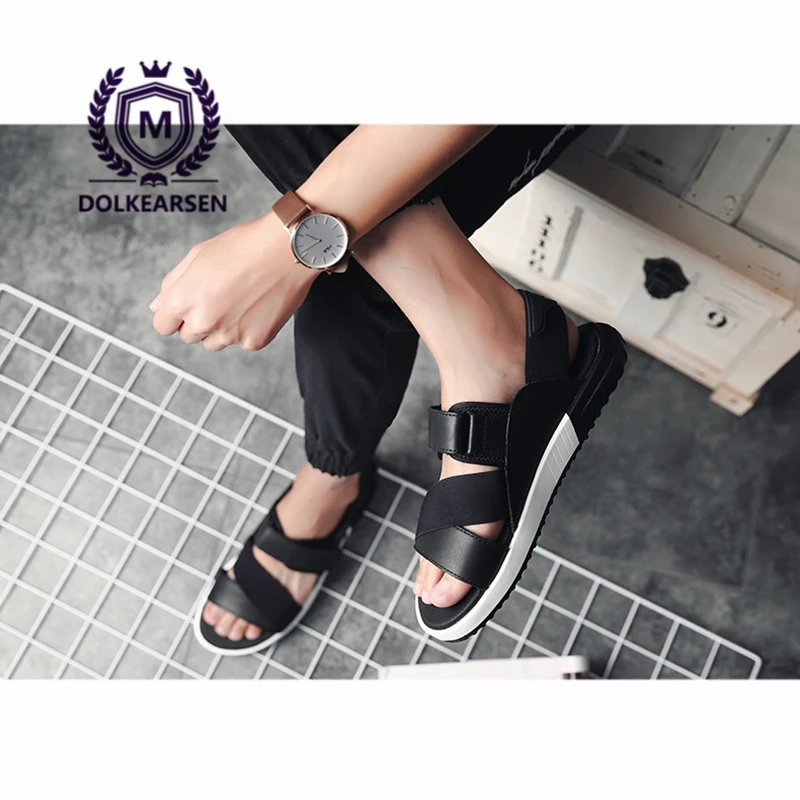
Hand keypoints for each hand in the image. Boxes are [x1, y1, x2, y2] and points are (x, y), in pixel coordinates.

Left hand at [151, 212, 317, 351]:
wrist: (286, 250)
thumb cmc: (244, 246)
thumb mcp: (198, 255)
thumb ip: (173, 283)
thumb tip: (157, 306)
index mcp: (182, 299)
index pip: (162, 326)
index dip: (173, 316)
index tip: (187, 308)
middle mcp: (203, 322)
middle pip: (189, 336)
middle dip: (198, 321)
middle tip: (220, 297)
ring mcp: (229, 335)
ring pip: (214, 343)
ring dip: (221, 329)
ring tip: (240, 300)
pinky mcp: (253, 341)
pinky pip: (242, 342)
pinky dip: (248, 328)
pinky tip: (258, 305)